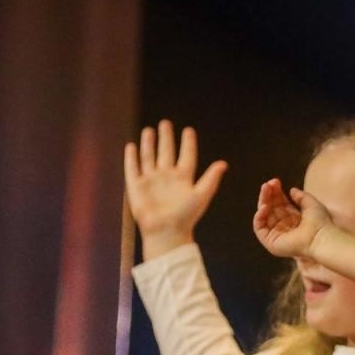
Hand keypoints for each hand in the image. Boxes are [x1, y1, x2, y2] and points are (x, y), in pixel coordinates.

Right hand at [123, 120, 226, 257]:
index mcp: (184, 178)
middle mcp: (167, 177)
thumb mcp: (202, 194)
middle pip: (166, 152)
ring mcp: (151, 181)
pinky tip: (132, 146)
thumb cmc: (187, 215)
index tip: (188, 130)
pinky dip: (132, 157)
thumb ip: (211, 178)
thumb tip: (223, 164)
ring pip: (149, 157)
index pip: (186, 156)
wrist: (167, 231)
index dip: (187, 143)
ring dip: (149, 144)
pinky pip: (133, 168)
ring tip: (150, 130)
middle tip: (166, 123)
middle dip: (166, 138)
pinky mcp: (136, 186)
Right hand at [252, 179, 329, 258]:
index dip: (276, 193)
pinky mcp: (271, 242)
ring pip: (264, 215)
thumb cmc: (320, 222)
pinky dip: (259, 216)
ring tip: (266, 190)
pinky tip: (264, 206)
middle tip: (268, 183)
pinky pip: (259, 228)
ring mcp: (277, 235)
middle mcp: (285, 227)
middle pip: (271, 208)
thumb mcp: (311, 204)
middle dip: (268, 195)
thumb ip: (301, 196)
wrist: (320, 237)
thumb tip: (291, 190)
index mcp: (294, 219)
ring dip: (263, 201)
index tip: (275, 181)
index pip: (280, 204)